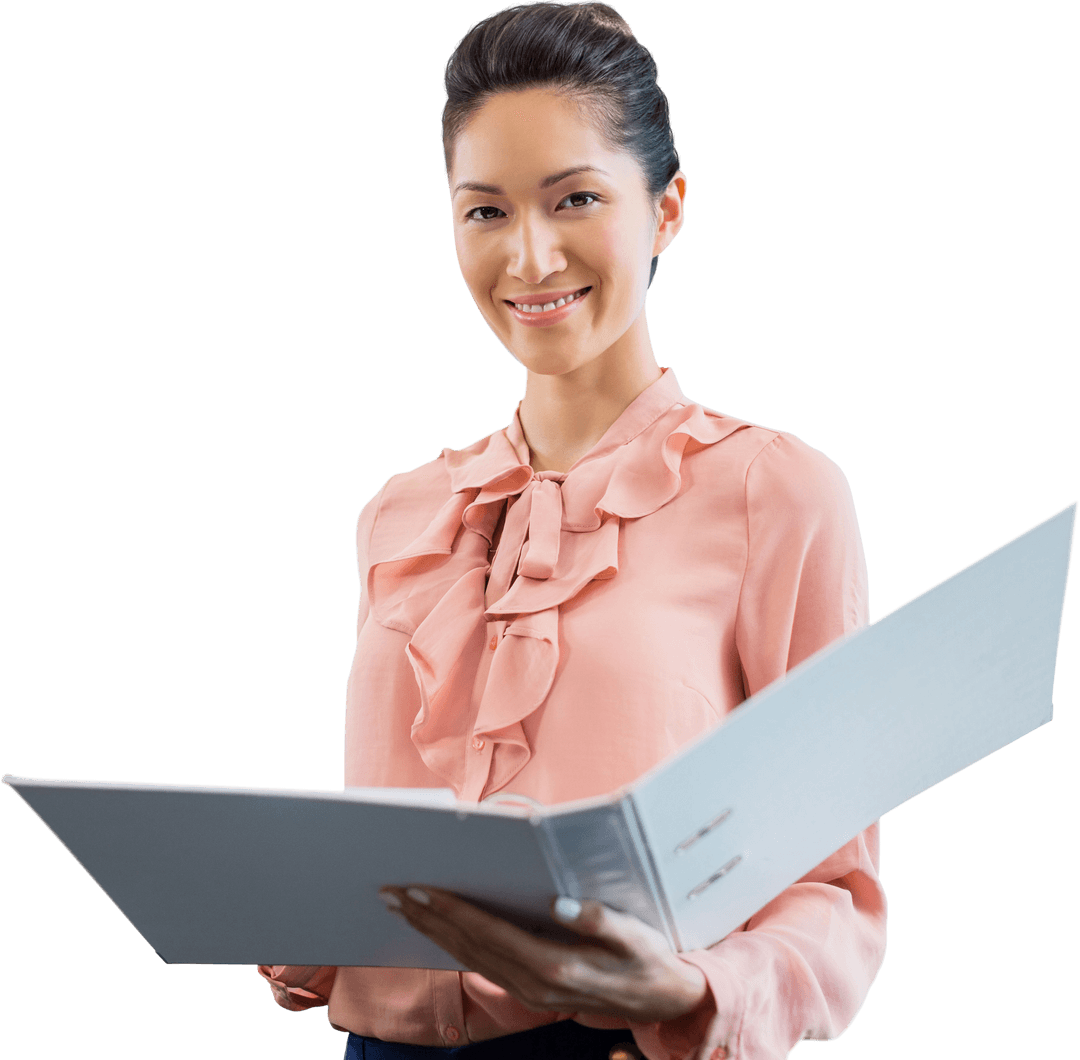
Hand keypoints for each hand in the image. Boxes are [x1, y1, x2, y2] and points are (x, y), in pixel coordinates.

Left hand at [378, 885, 709, 1023]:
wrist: (663, 1001)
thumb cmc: (648, 959)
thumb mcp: (635, 937)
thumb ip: (600, 921)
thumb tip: (560, 904)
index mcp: (555, 967)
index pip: (490, 934)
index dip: (453, 910)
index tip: (421, 888)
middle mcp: (534, 984)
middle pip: (469, 947)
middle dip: (428, 917)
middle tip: (392, 891)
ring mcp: (529, 991)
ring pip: (469, 958)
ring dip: (434, 931)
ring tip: (403, 905)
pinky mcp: (530, 989)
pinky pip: (482, 965)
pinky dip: (453, 944)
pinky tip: (438, 928)